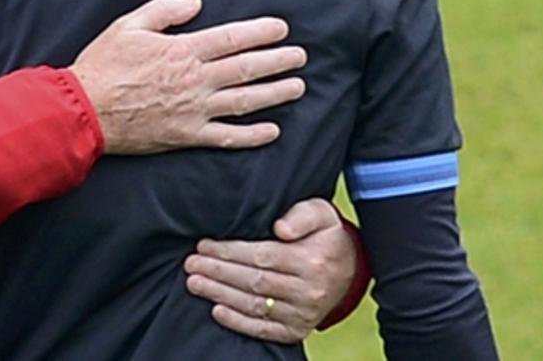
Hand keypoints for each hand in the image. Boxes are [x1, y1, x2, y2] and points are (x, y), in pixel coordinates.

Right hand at [71, 0, 305, 154]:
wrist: (84, 111)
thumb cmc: (103, 65)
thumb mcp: (128, 25)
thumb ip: (164, 10)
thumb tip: (195, 2)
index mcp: (182, 50)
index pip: (232, 38)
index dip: (260, 32)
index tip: (281, 29)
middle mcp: (195, 80)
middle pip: (246, 68)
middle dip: (278, 61)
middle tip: (300, 56)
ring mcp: (194, 110)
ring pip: (244, 101)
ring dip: (275, 94)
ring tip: (297, 87)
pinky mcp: (187, 135)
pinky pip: (227, 137)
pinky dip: (252, 136)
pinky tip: (272, 131)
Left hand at [183, 198, 355, 342]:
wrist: (351, 269)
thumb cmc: (325, 235)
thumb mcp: (320, 213)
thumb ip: (301, 215)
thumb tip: (280, 227)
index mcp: (311, 260)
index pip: (262, 257)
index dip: (230, 252)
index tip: (204, 246)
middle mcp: (308, 290)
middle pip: (254, 281)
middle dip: (218, 273)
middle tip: (191, 265)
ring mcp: (302, 313)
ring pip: (255, 305)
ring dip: (220, 295)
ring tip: (194, 283)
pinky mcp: (297, 330)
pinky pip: (264, 330)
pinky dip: (239, 323)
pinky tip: (216, 311)